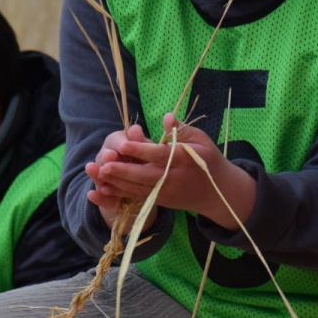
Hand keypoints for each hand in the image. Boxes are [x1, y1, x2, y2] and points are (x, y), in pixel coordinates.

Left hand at [86, 114, 255, 230]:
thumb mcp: (200, 139)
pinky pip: (138, 197)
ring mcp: (166, 192)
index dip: (140, 150)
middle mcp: (172, 177)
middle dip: (123, 170)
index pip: (158, 154)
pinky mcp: (161, 200)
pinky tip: (106, 187)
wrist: (218, 193)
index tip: (123, 144)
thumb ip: (181, 129)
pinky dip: (121, 193)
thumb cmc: (208, 159)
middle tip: (103, 164)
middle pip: (144, 175)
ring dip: (117, 182)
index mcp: (183, 159)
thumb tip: (165, 116)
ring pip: (138, 188)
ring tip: (99, 174)